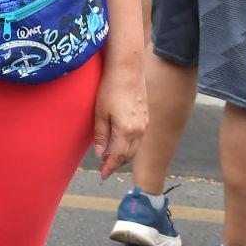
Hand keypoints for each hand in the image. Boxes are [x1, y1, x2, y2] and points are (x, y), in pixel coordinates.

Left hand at [92, 61, 146, 178]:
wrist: (127, 70)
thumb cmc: (110, 88)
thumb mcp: (100, 112)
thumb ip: (100, 135)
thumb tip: (99, 154)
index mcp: (127, 130)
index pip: (118, 156)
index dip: (109, 167)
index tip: (102, 175)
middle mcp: (139, 130)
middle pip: (128, 155)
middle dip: (116, 163)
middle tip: (104, 168)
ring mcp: (145, 124)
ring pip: (135, 148)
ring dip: (124, 156)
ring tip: (110, 158)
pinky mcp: (146, 117)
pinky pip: (139, 139)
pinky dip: (130, 146)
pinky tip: (121, 144)